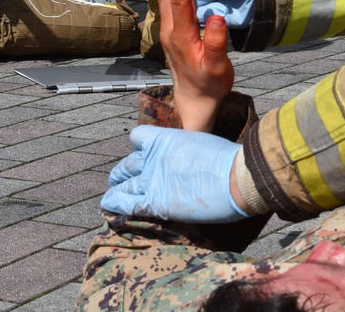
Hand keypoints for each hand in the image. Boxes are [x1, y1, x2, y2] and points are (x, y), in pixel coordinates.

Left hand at [101, 125, 250, 222]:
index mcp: (164, 139)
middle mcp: (153, 158)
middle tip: (122, 179)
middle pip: (127, 164)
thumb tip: (189, 158)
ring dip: (117, 189)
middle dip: (123, 172)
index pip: (137, 137)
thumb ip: (187, 150)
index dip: (139, 146)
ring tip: (113, 196)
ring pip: (122, 183)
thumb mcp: (201, 143)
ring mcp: (151, 180)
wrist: (235, 177)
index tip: (142, 154)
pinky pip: (125, 202)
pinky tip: (110, 206)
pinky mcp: (155, 202)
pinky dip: (115, 204)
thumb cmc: (226, 160)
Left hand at [147, 0, 233, 131]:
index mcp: (181, 36)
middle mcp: (170, 29)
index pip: (180, 1)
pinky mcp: (171, 30)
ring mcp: (168, 29)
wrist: (194, 100)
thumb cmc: (209, 84)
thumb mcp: (217, 67)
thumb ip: (216, 43)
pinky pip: (166, 0)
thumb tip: (216, 17)